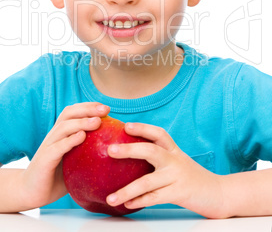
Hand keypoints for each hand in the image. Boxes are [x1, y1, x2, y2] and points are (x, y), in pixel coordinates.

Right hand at [20, 102, 109, 208]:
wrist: (31, 192)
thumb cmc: (56, 176)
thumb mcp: (74, 161)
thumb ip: (87, 153)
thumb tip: (113, 149)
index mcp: (61, 133)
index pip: (73, 112)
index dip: (88, 106)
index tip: (105, 108)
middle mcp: (54, 136)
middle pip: (69, 114)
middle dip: (87, 109)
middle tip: (105, 110)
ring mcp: (48, 146)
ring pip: (64, 127)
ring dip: (81, 122)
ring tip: (97, 121)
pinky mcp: (44, 160)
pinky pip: (58, 147)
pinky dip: (70, 140)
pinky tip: (82, 136)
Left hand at [106, 123, 224, 218]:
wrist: (219, 193)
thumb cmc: (192, 177)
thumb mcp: (178, 162)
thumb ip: (160, 158)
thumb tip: (130, 157)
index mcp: (174, 150)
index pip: (158, 134)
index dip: (142, 128)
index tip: (125, 126)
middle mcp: (175, 160)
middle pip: (151, 150)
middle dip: (129, 149)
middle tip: (110, 150)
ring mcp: (177, 176)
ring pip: (147, 181)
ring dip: (127, 190)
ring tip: (110, 197)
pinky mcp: (179, 193)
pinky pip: (155, 198)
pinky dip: (139, 201)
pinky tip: (127, 204)